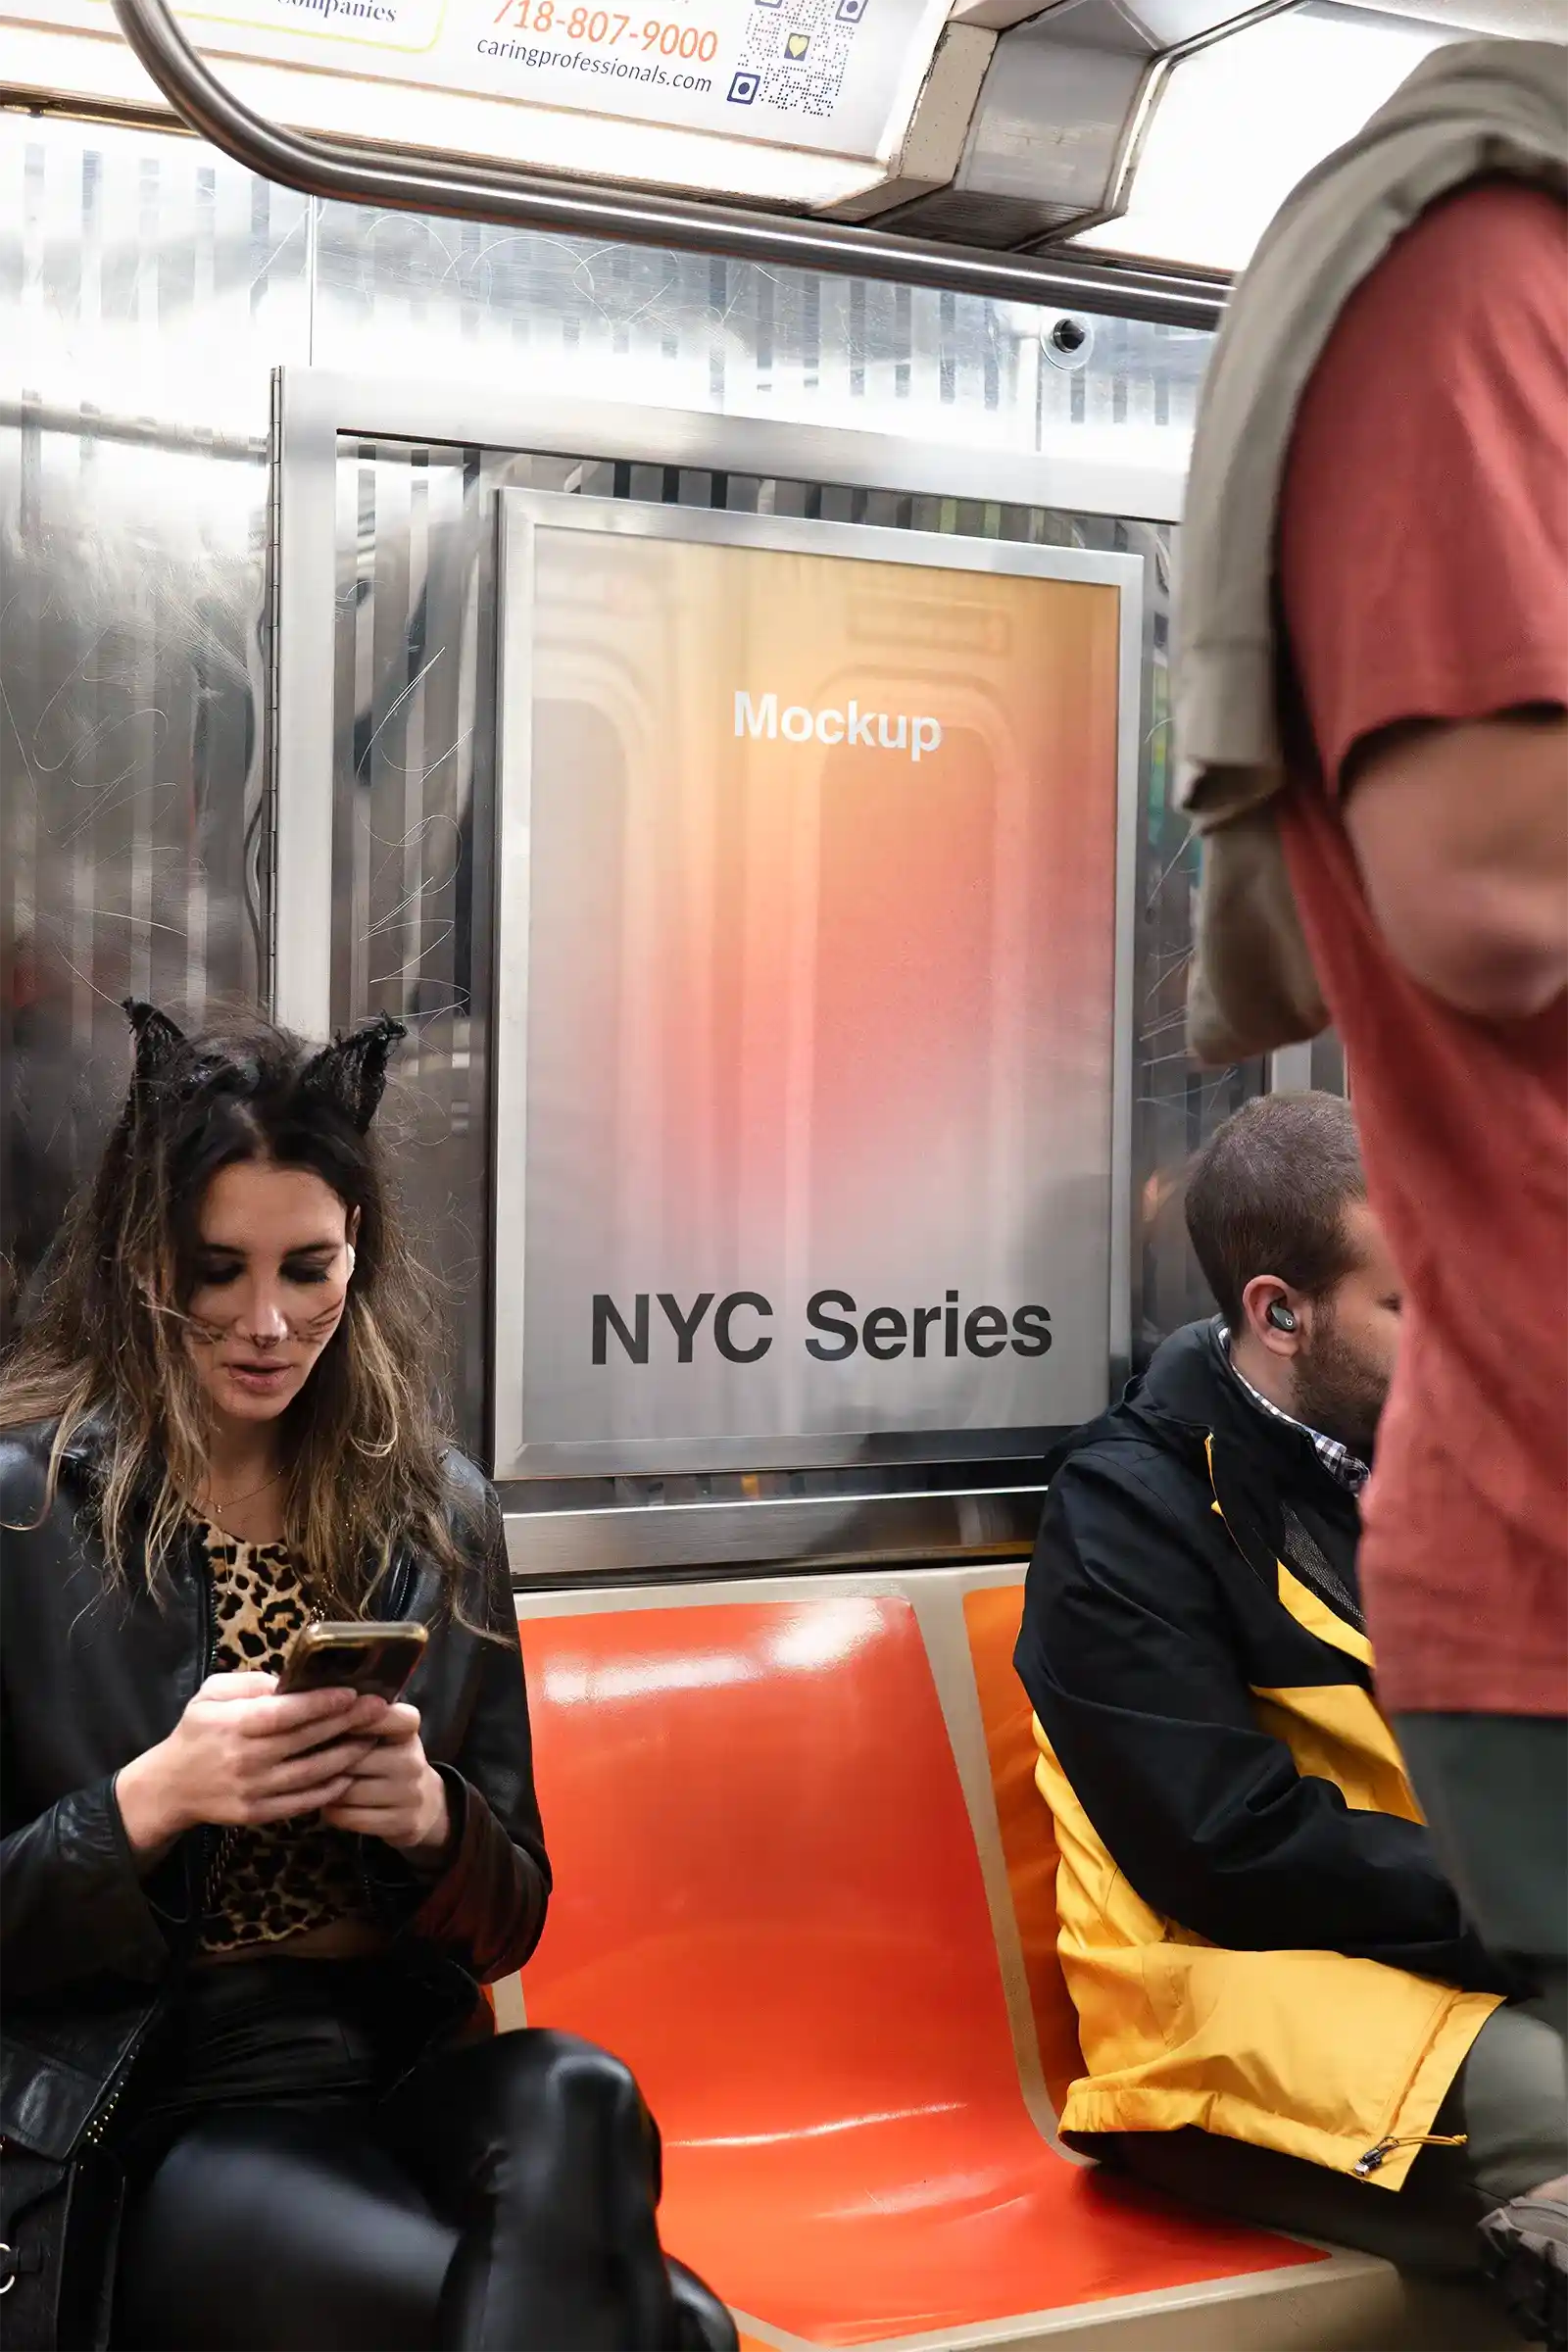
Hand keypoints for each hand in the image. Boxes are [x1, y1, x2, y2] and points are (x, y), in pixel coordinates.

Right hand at [115, 1673, 390, 1857]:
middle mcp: (245, 1759)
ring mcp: (253, 1790)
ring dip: (346, 1756)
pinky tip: (349, 1773)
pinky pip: (302, 1802)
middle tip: (379, 1709)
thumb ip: (249, 1684)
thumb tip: (290, 1682)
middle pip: (305, 1741)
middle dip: (346, 1723)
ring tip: (372, 1738)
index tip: (351, 1692)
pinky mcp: (258, 1814)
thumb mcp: (210, 1695)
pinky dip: (329, 1789)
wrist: (171, 1787)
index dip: (320, 1703)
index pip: (284, 1714)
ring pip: (311, 1774)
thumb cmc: (197, 1732)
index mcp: (233, 1725)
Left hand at [322, 1702, 450, 1862]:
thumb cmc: (391, 1760)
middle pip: (352, 1758)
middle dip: (326, 1761)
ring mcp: (410, 1793)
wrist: (426, 1804)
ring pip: (347, 1791)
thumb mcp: (385, 1734)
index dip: (351, 1718)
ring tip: (318, 1785)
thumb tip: (313, 1713)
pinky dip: (333, 1813)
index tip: (326, 1721)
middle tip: (305, 1760)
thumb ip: (358, 1719)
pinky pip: (350, 1818)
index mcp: (407, 1729)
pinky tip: (332, 1806)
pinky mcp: (403, 1823)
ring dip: (325, 1790)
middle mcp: (412, 1759)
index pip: (380, 1715)